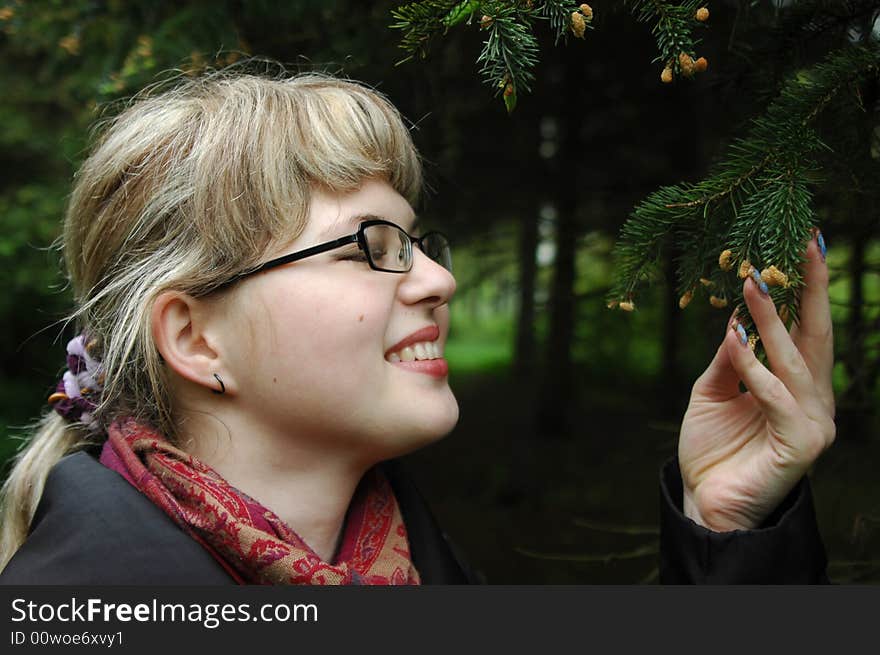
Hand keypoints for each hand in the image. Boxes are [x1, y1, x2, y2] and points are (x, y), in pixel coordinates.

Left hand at [678, 231, 835, 530]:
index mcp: (797, 385)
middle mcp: (814, 399)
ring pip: (795, 360)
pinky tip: (734, 341)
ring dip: (772, 320)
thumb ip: (728, 359)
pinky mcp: (803, 443)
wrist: (705, 500)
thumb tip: (736, 319)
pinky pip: (777, 395)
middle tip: (804, 242)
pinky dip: (754, 366)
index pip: (807, 329)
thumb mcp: (712, 391)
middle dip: (811, 287)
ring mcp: (814, 421)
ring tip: (754, 283)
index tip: (803, 244)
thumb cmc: (712, 448)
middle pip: (817, 334)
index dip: (806, 288)